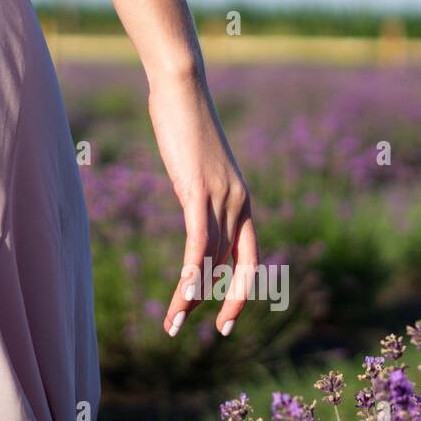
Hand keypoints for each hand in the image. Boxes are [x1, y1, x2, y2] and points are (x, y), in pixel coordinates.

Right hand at [148, 72, 258, 337]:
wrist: (183, 86)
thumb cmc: (185, 121)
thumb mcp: (197, 167)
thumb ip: (200, 195)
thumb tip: (193, 212)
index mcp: (242, 201)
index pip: (247, 258)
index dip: (240, 291)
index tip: (225, 319)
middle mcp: (239, 203)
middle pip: (229, 265)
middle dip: (220, 303)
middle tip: (212, 333)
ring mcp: (221, 196)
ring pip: (209, 259)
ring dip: (190, 295)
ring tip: (172, 323)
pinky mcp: (198, 188)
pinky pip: (198, 239)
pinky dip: (190, 269)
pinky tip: (182, 292)